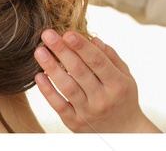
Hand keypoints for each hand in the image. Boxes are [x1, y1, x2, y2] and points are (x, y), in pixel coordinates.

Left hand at [34, 30, 160, 133]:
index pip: (97, 61)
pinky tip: (39, 76)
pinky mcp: (75, 122)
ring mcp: (88, 112)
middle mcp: (103, 98)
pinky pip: (59, 105)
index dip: (81, 46)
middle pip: (79, 71)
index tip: (67, 33)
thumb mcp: (126, 77)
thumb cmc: (124, 99)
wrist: (125, 131)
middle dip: (62, 51)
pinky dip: (48, 91)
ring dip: (51, 68)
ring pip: (67, 87)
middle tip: (48, 35)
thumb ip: (111, 58)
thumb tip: (93, 40)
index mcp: (118, 84)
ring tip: (40, 51)